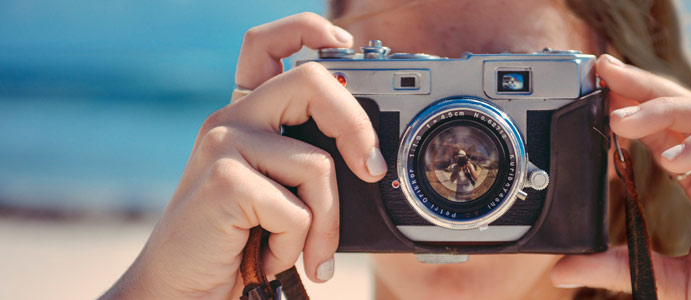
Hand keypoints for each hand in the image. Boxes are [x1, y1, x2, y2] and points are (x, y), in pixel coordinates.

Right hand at [101, 13, 386, 298]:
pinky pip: (296, 210)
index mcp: (244, 116)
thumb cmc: (237, 244)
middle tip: (372, 170)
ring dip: (324, 224)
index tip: (343, 44)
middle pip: (311, 81)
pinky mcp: (224, 180)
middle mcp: (230, 120)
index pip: (266, 46)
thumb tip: (370, 159)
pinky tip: (269, 256)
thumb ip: (305, 162)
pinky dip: (296, 245)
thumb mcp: (276, 193)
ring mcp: (223, 145)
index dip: (306, 30)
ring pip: (317, 165)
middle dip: (356, 126)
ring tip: (303, 250)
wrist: (179, 288)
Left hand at [551, 54, 690, 298]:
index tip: (590, 92)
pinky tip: (672, 158)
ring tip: (623, 119)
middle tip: (602, 71)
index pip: (659, 132)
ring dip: (666, 110)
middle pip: (681, 109)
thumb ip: (619, 267)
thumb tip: (561, 269)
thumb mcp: (669, 279)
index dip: (628, 108)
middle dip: (641, 87)